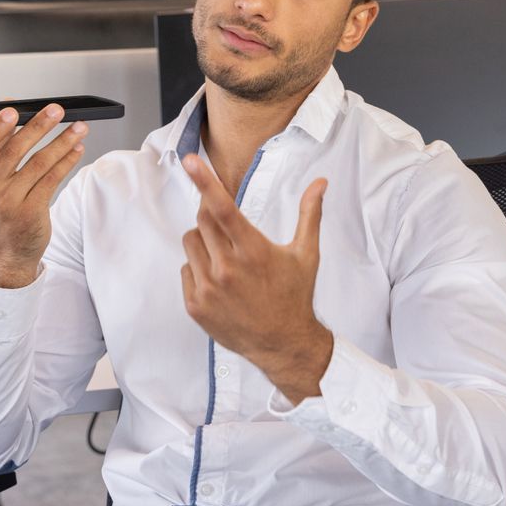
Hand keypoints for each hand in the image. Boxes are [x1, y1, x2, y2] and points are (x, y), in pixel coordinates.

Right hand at [0, 104, 87, 292]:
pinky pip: (52, 180)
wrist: (8, 251)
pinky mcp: (30, 212)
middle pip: (14, 151)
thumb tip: (10, 108)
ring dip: (62, 142)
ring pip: (39, 164)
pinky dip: (67, 161)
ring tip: (78, 127)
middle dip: (39, 126)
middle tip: (56, 111)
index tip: (13, 110)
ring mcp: (8, 203)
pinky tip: (76, 150)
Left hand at [180, 154, 332, 402]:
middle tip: (230, 232)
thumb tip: (320, 182)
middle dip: (212, 217)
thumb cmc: (295, 296)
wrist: (283, 345)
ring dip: (203, 242)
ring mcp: (208, 288)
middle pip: (202, 220)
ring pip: (190, 242)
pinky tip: (220, 283)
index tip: (190, 161)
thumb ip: (309, 214)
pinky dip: (198, 269)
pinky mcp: (195, 305)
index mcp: (253, 251)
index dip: (205, 181)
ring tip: (226, 259)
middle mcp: (227, 269)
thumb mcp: (306, 254)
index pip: (223, 208)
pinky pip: (185, 269)